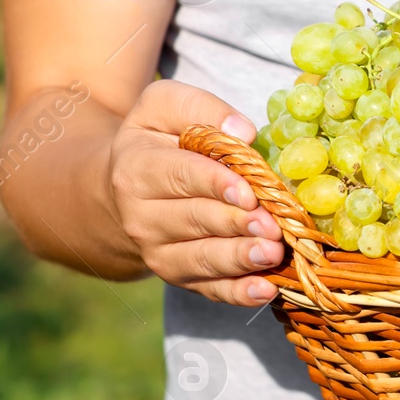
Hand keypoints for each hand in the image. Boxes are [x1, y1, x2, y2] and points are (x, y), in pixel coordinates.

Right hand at [107, 80, 283, 305]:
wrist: (126, 187)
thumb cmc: (159, 140)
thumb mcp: (166, 106)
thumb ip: (201, 109)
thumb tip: (242, 132)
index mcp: (137, 170)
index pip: (179, 177)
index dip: (214, 184)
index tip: (248, 191)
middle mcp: (141, 217)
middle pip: (194, 221)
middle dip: (235, 224)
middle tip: (272, 225)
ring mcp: (158, 252)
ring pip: (200, 259)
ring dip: (238, 259)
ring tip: (272, 253)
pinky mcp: (180, 276)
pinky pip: (209, 289)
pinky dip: (237, 294)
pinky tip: (265, 290)